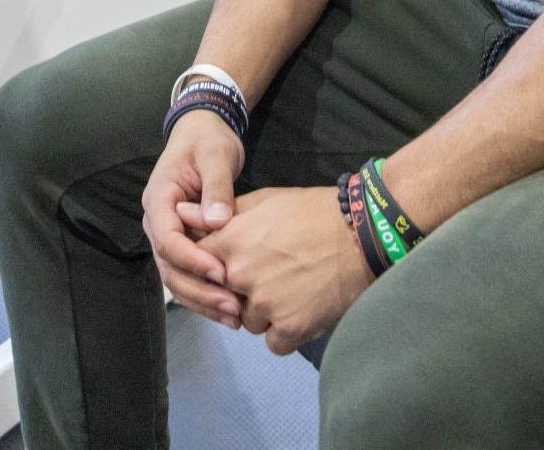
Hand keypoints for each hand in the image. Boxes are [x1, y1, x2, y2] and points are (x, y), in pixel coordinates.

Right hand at [141, 110, 246, 327]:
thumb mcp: (215, 156)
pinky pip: (188, 275)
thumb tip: (217, 222)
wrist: (203, 133)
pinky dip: (206, 293)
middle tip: (232, 306)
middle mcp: (157, 222)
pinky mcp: (183, 244)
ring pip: (176, 278)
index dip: (192, 259)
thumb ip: (216, 188)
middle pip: (169, 267)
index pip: (167, 239)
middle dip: (199, 290)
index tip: (222, 273)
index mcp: (159, 199)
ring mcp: (168, 235)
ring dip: (202, 300)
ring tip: (234, 316)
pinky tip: (231, 309)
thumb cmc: (208, 141)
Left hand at [202, 186, 372, 354]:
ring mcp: (265, 304)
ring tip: (293, 289)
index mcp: (230, 242)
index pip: (199, 265)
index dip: (216, 267)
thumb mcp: (264, 201)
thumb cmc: (313, 211)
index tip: (237, 263)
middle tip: (274, 273)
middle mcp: (240, 275)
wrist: (362, 233)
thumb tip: (180, 214)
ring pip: (249, 321)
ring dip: (266, 313)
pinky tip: (303, 309)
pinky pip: (274, 342)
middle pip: (224, 296)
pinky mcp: (289, 328)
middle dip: (243, 290)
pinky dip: (287, 331)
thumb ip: (219, 213)